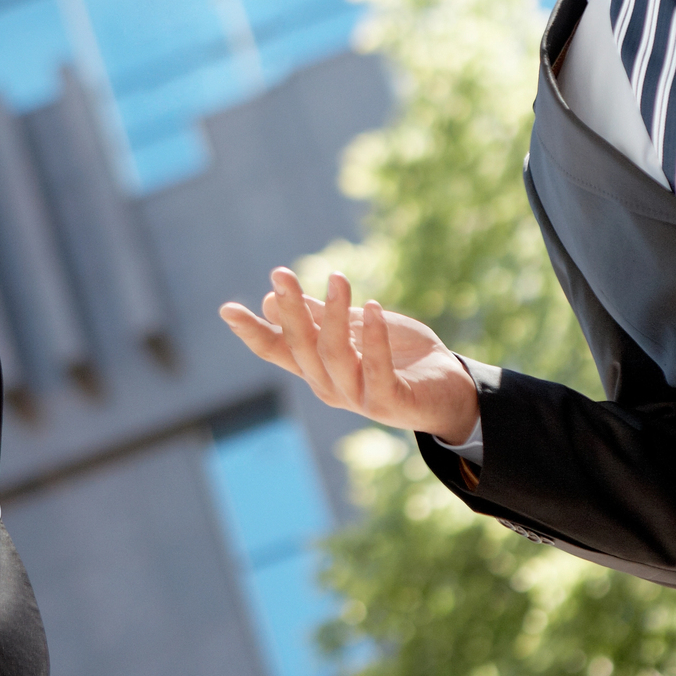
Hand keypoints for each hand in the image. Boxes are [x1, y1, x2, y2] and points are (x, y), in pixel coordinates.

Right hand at [219, 268, 480, 445]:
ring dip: (334, 314)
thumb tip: (270, 299)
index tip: (226, 309)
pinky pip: (377, 369)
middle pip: (302, 347)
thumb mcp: (355, 329)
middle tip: (279, 273)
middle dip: (290, 310)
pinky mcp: (390, 403)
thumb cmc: (400, 357)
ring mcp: (359, 398)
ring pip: (335, 355)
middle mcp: (330, 386)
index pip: (277, 350)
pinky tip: (371, 307)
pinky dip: (374, 338)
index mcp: (318, 369)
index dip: (252, 332)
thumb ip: (318, 317)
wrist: (449, 390)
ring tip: (338, 278)